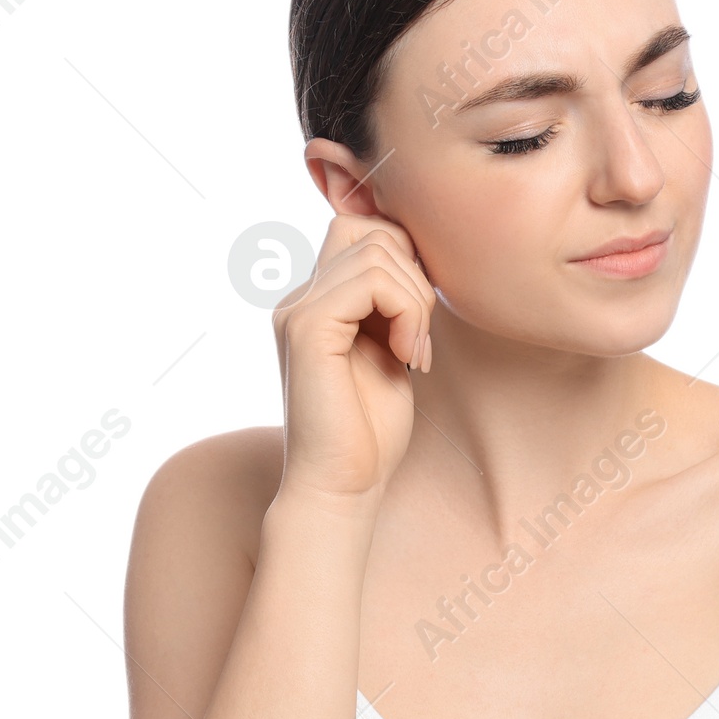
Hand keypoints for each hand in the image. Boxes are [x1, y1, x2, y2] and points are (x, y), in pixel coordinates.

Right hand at [272, 212, 436, 507]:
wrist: (341, 486)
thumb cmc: (369, 432)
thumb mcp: (389, 351)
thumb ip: (391, 306)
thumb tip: (415, 261)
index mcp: (316, 303)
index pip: (361, 232)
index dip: (404, 259)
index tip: (419, 320)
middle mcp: (300, 300)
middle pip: (371, 233)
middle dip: (415, 279)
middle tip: (420, 341)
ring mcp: (298, 311)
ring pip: (376, 252)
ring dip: (416, 302)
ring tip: (414, 353)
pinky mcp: (307, 329)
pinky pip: (371, 282)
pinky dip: (406, 313)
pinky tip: (406, 356)